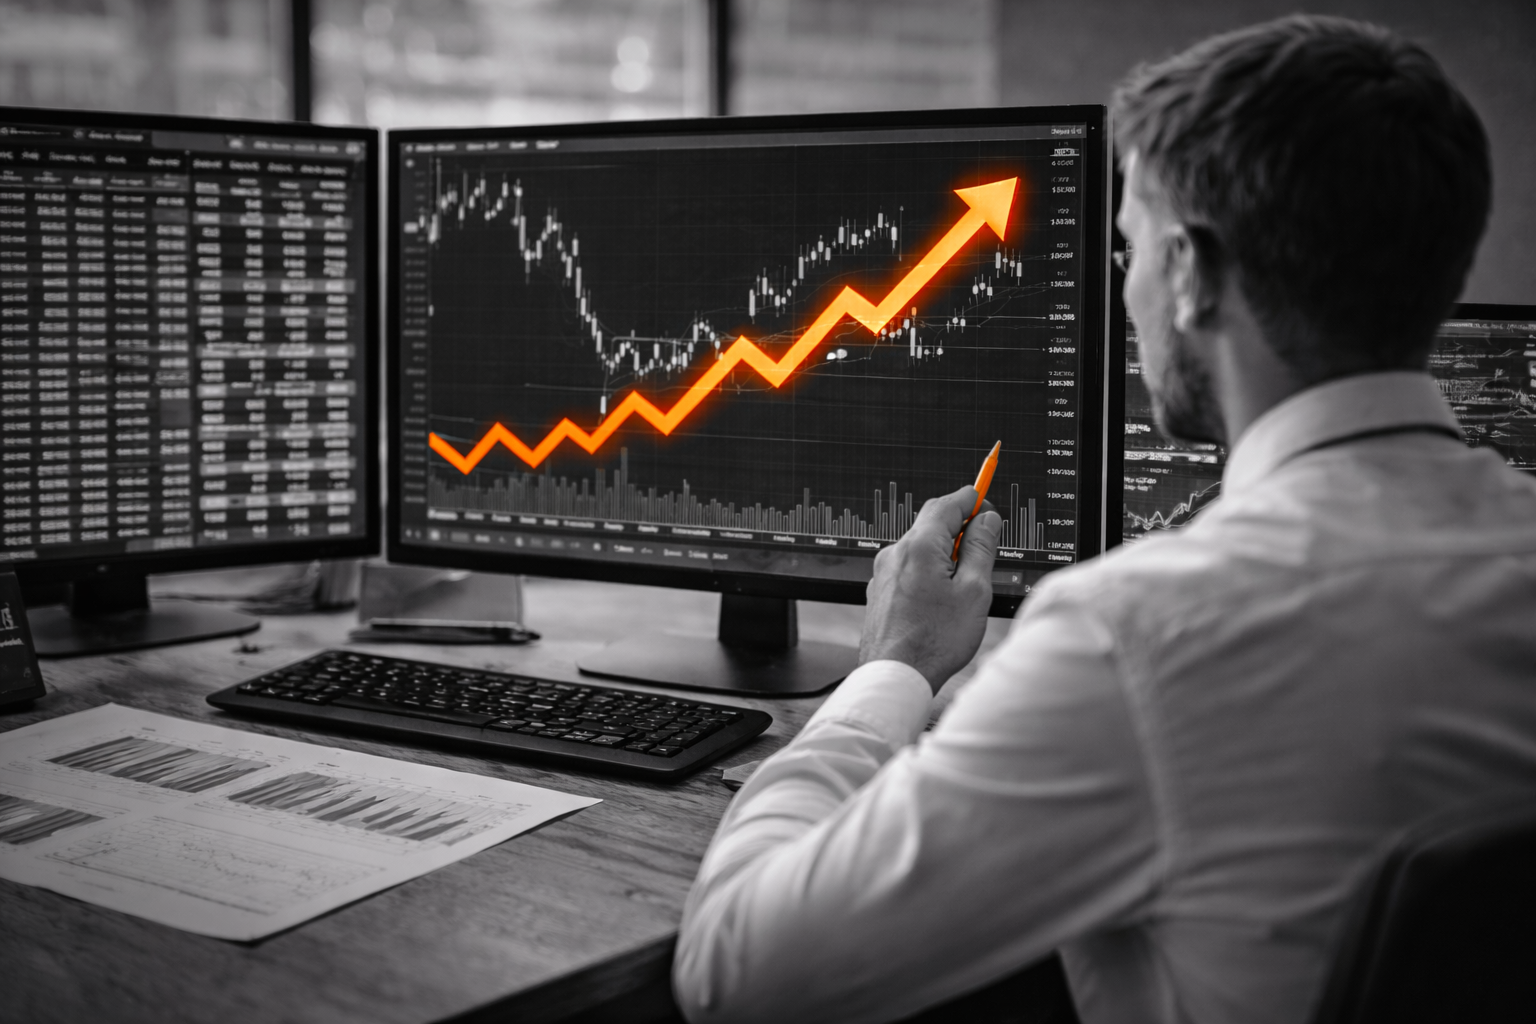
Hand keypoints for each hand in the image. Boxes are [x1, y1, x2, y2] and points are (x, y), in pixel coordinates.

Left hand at [859, 486, 1001, 692]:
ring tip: (964, 582)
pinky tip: (941, 597)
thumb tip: (986, 521)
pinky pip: (907, 568)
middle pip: (930, 523)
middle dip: (959, 526)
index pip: (947, 504)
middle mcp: (895, 554)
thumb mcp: (973, 591)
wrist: (895, 676)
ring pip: (919, 548)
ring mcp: (883, 573)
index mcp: (919, 547)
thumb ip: (981, 549)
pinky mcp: (880, 592)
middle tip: (984, 540)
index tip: (986, 501)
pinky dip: (927, 570)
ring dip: (943, 552)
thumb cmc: (934, 641)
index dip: (971, 499)